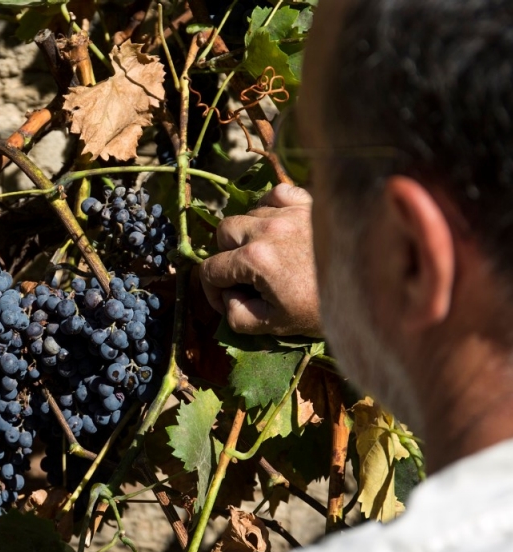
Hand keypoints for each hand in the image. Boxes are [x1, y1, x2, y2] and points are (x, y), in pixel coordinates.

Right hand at [199, 184, 321, 336]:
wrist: (374, 293)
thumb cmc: (323, 312)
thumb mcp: (274, 325)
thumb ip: (237, 315)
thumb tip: (229, 297)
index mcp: (255, 259)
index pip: (210, 269)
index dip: (212, 290)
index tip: (227, 300)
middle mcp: (268, 229)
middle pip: (223, 233)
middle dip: (226, 256)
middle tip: (244, 276)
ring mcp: (290, 212)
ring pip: (248, 213)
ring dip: (248, 234)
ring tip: (265, 254)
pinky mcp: (309, 203)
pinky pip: (276, 193)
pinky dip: (270, 207)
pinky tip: (278, 226)